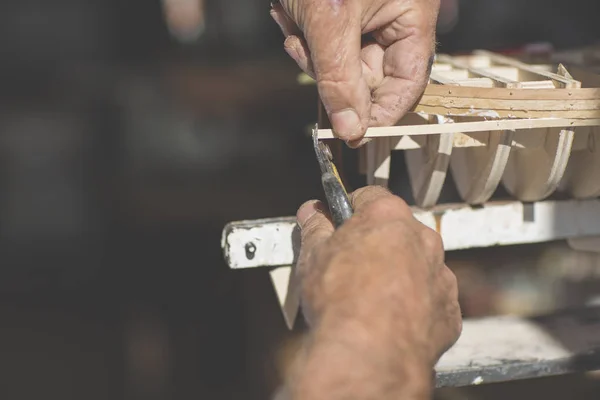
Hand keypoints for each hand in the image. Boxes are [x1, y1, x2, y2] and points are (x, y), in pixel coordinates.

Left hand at [271, 0, 439, 145]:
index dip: (380, 113)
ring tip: (293, 20)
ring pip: (339, 64)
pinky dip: (302, 35)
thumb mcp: (330, 20)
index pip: (406, 85)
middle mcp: (393, 20)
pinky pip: (322, 45)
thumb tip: (350, 131)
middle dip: (331, 72)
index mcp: (412, 17)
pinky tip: (288, 12)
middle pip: (368, 77)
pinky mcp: (338, 15)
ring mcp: (364, 18)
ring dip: (310, 52)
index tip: (350, 132)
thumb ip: (340, 80)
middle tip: (304, 50)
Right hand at [288, 186, 460, 398]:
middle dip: (378, 243)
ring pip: (418, 266)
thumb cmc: (341, 300)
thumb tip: (311, 212)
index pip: (370, 197)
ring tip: (370, 299)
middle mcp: (423, 240)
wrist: (368, 353)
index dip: (351, 210)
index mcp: (389, 217)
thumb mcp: (314, 255)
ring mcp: (440, 275)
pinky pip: (431, 300)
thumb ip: (315, 227)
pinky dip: (415, 306)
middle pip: (398, 232)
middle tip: (352, 265)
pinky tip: (390, 320)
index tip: (340, 223)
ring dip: (400, 275)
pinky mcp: (449, 310)